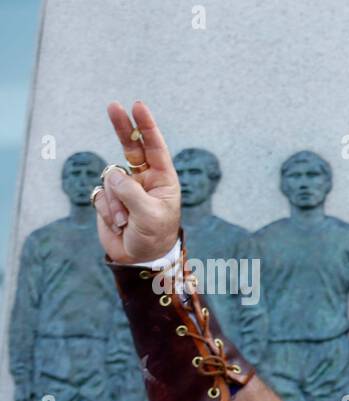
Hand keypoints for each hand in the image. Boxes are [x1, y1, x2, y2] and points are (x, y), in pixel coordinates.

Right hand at [92, 101, 180, 263]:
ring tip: (125, 221)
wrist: (139, 259)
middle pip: (130, 146)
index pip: (154, 148)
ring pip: (110, 178)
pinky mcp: (108, 199)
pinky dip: (106, 209)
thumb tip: (114, 174)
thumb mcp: (150, 217)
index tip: (138, 106)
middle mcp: (143, 179)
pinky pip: (100, 194)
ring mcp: (124, 188)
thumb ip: (132, 194)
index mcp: (163, 180)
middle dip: (122, 127)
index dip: (146, 127)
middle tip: (114, 106)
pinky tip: (117, 224)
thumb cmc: (154, 237)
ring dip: (115, 201)